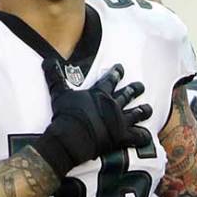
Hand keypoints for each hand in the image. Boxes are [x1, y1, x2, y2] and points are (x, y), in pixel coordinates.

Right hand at [33, 59, 152, 177]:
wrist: (72, 137)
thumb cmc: (65, 115)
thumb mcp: (59, 93)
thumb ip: (55, 77)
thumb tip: (47, 60)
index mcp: (99, 94)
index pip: (110, 79)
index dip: (116, 73)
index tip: (121, 68)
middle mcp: (113, 105)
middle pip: (127, 94)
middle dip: (135, 89)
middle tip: (141, 86)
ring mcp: (120, 121)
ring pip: (137, 113)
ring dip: (144, 111)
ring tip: (149, 109)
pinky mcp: (123, 136)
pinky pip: (139, 136)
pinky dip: (144, 137)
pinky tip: (147, 136)